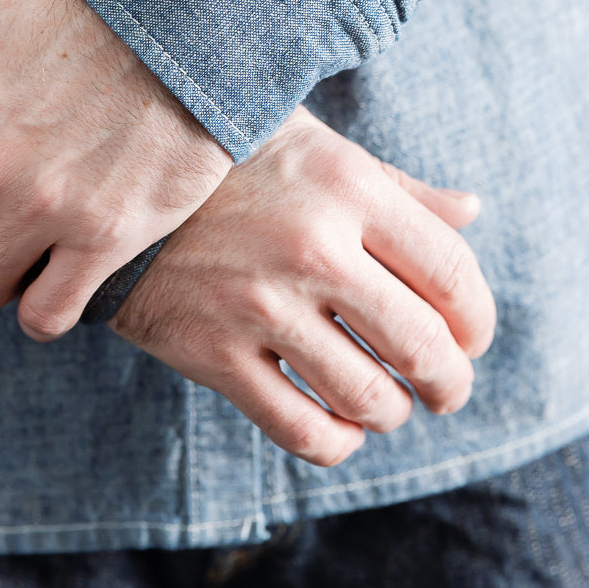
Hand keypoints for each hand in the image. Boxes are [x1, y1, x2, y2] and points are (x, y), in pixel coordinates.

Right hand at [109, 106, 495, 466]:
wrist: (111, 178)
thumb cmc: (231, 157)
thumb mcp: (314, 145)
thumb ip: (396, 186)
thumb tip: (471, 213)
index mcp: (346, 185)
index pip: (450, 272)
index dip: (477, 318)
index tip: (470, 335)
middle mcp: (311, 246)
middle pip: (422, 345)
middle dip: (451, 382)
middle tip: (446, 387)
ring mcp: (259, 304)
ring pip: (369, 397)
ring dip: (393, 411)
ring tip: (386, 400)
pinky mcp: (212, 353)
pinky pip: (303, 430)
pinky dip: (337, 442)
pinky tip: (339, 423)